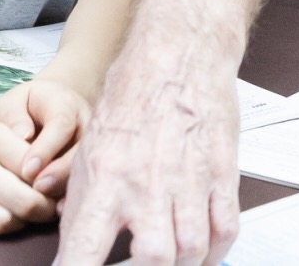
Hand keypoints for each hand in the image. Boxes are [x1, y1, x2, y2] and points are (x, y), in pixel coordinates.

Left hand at [0, 77, 90, 199]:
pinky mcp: (93, 164)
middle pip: (80, 149)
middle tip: (37, 188)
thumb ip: (13, 114)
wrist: (52, 111)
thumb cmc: (27, 108)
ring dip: (67, 188)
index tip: (27, 169)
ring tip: (47, 205)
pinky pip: (88, 183)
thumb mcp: (14, 101)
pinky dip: (73, 198)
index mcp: (66, 105)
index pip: (61, 124)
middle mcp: (87, 125)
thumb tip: (22, 135)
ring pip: (87, 168)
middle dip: (59, 172)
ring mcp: (93, 146)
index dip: (46, 148)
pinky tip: (59, 210)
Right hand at [0, 104, 60, 234]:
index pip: (35, 171)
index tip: (59, 189)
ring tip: (24, 212)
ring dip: (19, 222)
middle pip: (22, 202)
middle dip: (43, 210)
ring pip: (1, 221)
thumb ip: (26, 152)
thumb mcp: (1, 129)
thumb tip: (53, 183)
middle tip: (50, 209)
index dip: (53, 185)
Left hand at [53, 35, 239, 265]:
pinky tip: (203, 250)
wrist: (178, 54)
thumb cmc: (133, 97)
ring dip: (183, 264)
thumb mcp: (89, 151)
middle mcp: (147, 183)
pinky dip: (215, 250)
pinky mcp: (221, 172)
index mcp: (105, 179)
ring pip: (192, 250)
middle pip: (155, 259)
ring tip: (172, 261)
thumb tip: (73, 254)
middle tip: (141, 265)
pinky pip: (225, 229)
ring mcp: (189, 178)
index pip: (84, 251)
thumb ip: (81, 207)